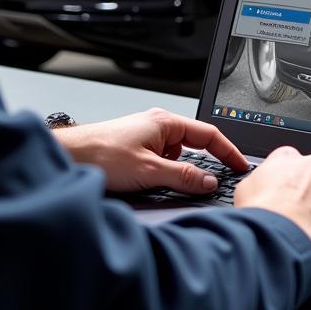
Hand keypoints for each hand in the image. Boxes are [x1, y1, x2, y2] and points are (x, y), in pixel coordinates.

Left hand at [52, 108, 248, 194]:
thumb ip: (183, 177)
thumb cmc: (101, 154)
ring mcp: (146, 137)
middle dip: (202, 166)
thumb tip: (209, 183)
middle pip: (193, 146)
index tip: (241, 166)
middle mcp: (157, 126)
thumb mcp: (149, 170)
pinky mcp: (136, 150)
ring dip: (179, 172)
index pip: (208, 134)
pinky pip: (161, 162)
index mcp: (165, 123)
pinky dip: (164, 174)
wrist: (69, 157)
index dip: (228, 151)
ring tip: (169, 186)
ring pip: (176, 157)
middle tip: (212, 185)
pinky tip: (153, 185)